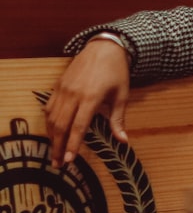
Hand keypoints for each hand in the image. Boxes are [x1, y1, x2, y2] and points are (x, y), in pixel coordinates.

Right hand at [44, 40, 130, 167]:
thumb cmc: (116, 72)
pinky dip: (48, 122)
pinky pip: (49, 107)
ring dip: (51, 137)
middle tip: (58, 164)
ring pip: (52, 118)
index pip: (79, 126)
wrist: (104, 47)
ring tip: (53, 153)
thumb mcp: (122, 95)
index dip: (72, 144)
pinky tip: (51, 133)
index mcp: (91, 97)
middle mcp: (73, 94)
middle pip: (61, 125)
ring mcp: (63, 89)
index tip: (69, 160)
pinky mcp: (57, 85)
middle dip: (58, 146)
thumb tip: (123, 141)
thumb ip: (118, 119)